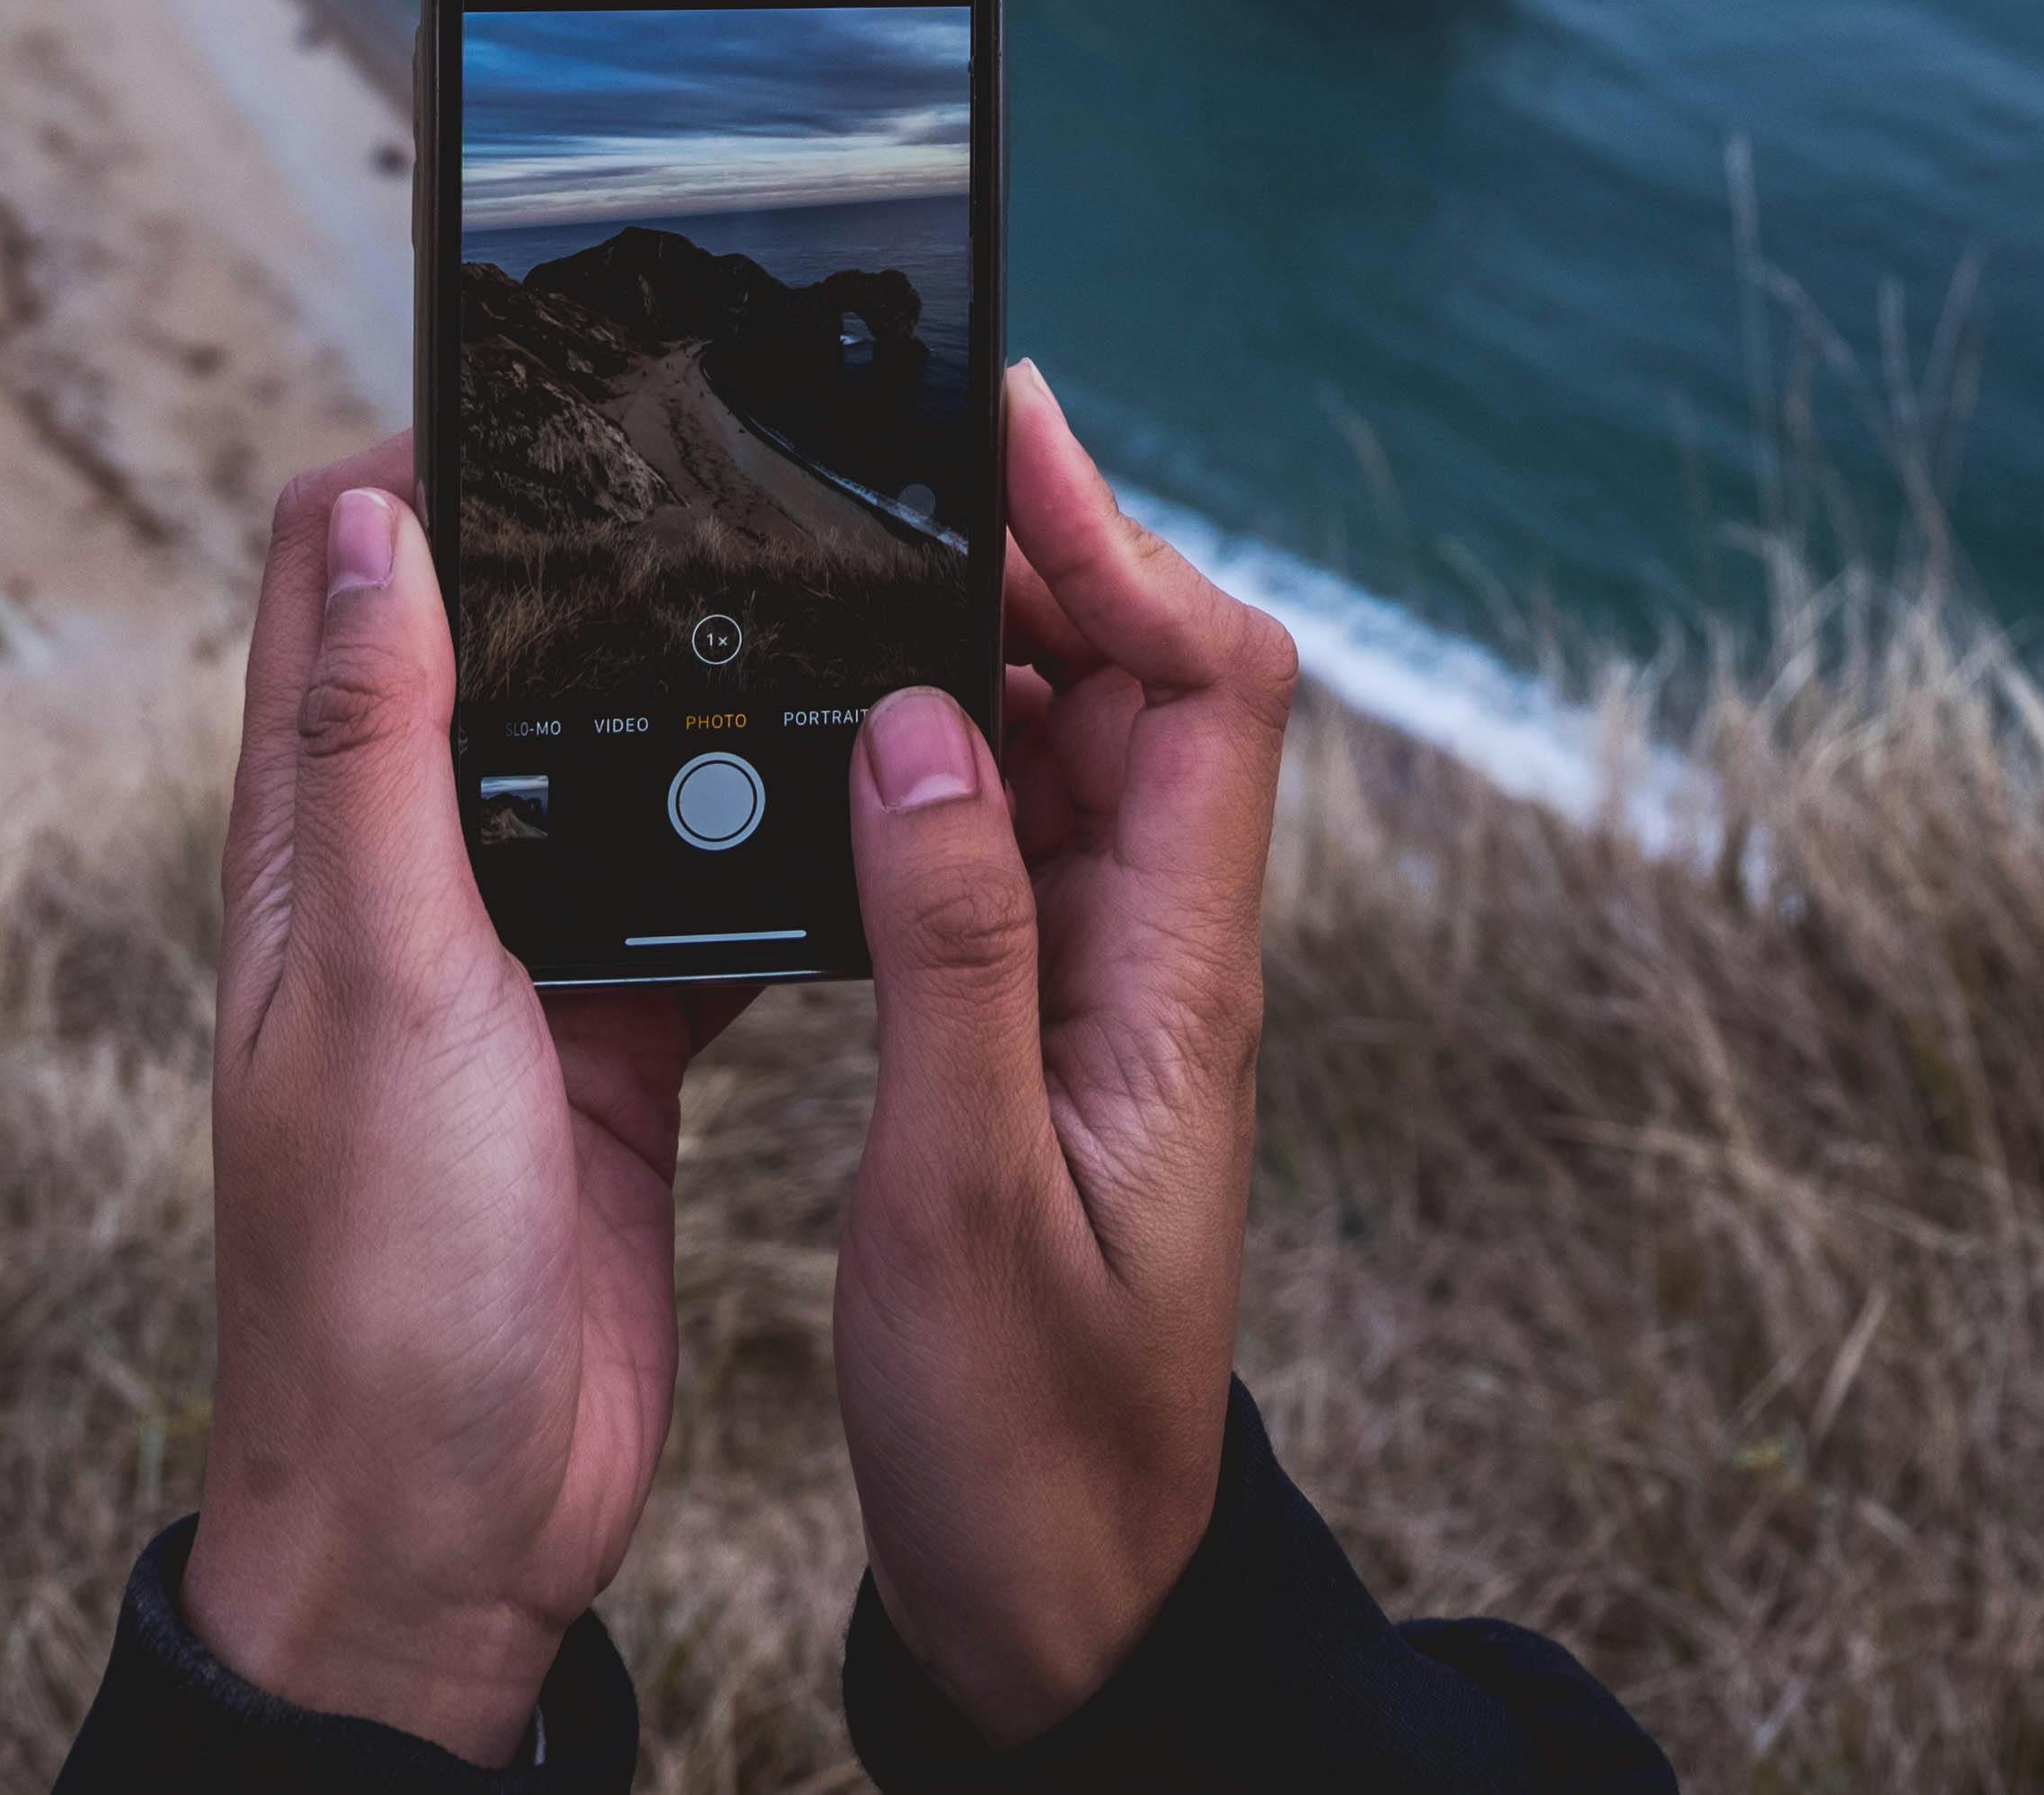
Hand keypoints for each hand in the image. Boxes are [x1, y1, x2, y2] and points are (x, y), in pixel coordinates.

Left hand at [182, 436, 725, 1758]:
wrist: (451, 1528)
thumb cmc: (375, 1278)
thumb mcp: (380, 983)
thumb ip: (376, 757)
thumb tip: (378, 522)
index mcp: (314, 842)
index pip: (338, 578)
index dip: (420, 466)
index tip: (546, 388)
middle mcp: (405, 877)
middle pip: (489, 645)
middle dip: (584, 551)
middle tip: (722, 461)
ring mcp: (514, 956)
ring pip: (605, 759)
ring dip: (684, 686)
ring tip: (811, 595)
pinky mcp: (616, 1034)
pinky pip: (695, 887)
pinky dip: (758, 833)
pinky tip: (848, 793)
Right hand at [833, 359, 1298, 1742]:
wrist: (1063, 1604)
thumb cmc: (1034, 1443)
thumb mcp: (964, 1206)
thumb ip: (949, 962)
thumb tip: (921, 731)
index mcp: (1176, 980)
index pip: (1209, 683)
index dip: (1119, 541)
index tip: (1001, 440)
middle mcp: (1157, 949)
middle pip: (1141, 673)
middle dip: (1033, 552)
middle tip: (886, 470)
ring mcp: (1101, 976)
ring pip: (1069, 736)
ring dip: (976, 639)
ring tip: (843, 566)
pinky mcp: (1039, 1012)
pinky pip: (1005, 822)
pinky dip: (930, 745)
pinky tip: (834, 733)